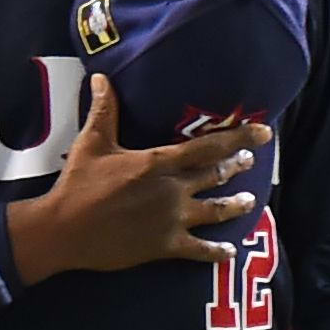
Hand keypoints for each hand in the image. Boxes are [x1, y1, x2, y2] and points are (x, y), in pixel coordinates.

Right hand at [19, 76, 259, 274]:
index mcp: (159, 162)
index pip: (209, 146)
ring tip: (251, 202)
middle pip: (216, 175)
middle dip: (237, 167)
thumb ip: (104, 110)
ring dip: (236, 205)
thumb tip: (102, 77)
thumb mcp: (92, 143)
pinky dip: (217, 251)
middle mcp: (173, 189)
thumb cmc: (78, 184)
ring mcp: (172, 219)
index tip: (265, 132)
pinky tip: (229, 251)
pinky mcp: (165, 245)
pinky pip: (200, 250)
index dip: (240, 138)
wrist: (64, 230)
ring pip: (216, 211)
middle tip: (251, 162)